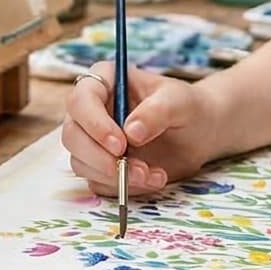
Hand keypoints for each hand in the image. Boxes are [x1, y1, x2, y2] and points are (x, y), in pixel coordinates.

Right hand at [61, 66, 219, 195]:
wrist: (198, 133)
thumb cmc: (186, 107)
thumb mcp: (178, 101)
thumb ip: (156, 111)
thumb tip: (131, 132)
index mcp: (103, 82)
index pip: (80, 100)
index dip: (94, 124)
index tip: (120, 145)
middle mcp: (91, 111)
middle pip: (72, 136)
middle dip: (101, 158)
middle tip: (136, 169)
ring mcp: (92, 141)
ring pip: (82, 163)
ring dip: (115, 176)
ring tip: (153, 175)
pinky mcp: (100, 166)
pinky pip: (99, 182)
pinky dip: (123, 187)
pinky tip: (152, 179)